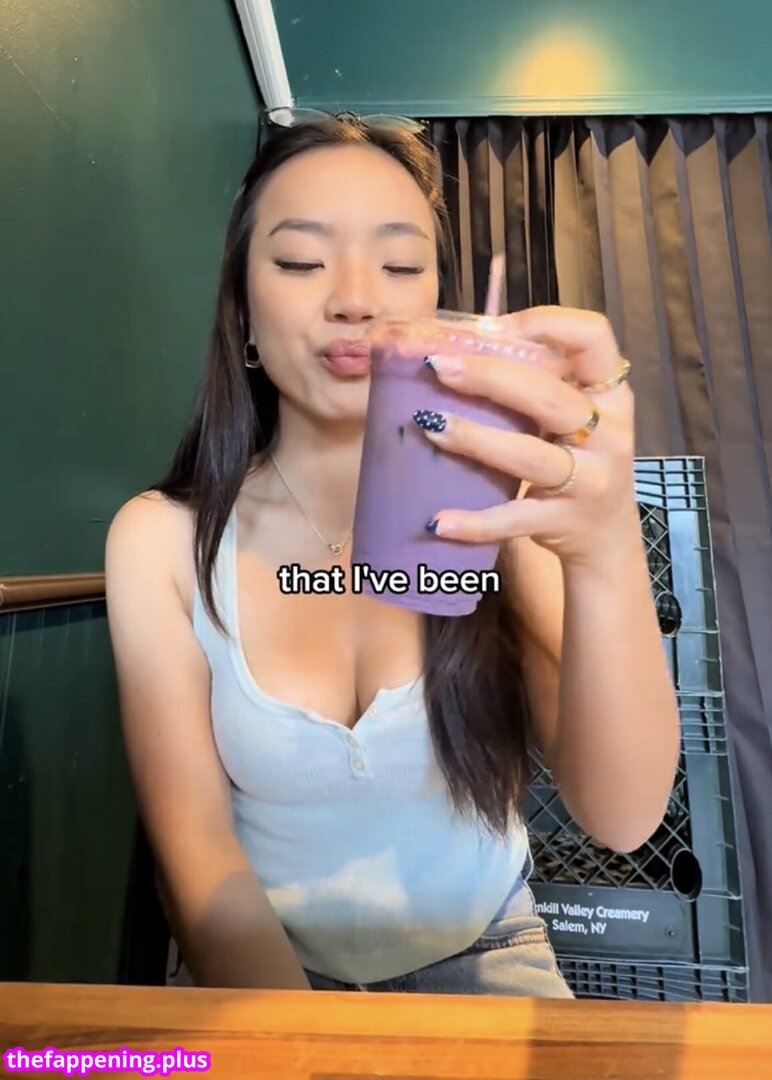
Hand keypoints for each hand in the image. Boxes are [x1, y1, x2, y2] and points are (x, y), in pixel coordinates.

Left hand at [414, 306, 638, 566]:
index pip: (594, 338)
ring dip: (475, 439)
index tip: (495, 327)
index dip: (546, 323)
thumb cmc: (577, 460)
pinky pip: (514, 519)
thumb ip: (539, 383)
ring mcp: (590, 482)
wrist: (605, 537)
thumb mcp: (576, 416)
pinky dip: (474, 522)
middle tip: (438, 368)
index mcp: (610, 394)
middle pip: (549, 397)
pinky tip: (437, 521)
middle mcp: (608, 434)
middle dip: (489, 377)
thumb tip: (459, 346)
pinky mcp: (563, 522)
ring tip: (429, 424)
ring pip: (529, 455)